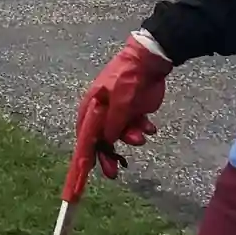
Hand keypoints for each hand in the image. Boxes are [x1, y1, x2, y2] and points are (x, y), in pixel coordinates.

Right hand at [80, 34, 170, 180]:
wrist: (151, 61)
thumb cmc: (129, 78)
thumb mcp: (120, 102)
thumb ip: (113, 124)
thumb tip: (107, 142)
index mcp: (92, 107)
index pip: (84, 135)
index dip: (84, 154)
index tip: (84, 172)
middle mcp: (102, 111)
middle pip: (101, 139)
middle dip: (108, 154)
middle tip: (114, 173)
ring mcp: (118, 111)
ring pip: (121, 134)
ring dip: (131, 138)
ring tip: (143, 134)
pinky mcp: (133, 111)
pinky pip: (135, 127)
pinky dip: (142, 129)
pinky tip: (150, 127)